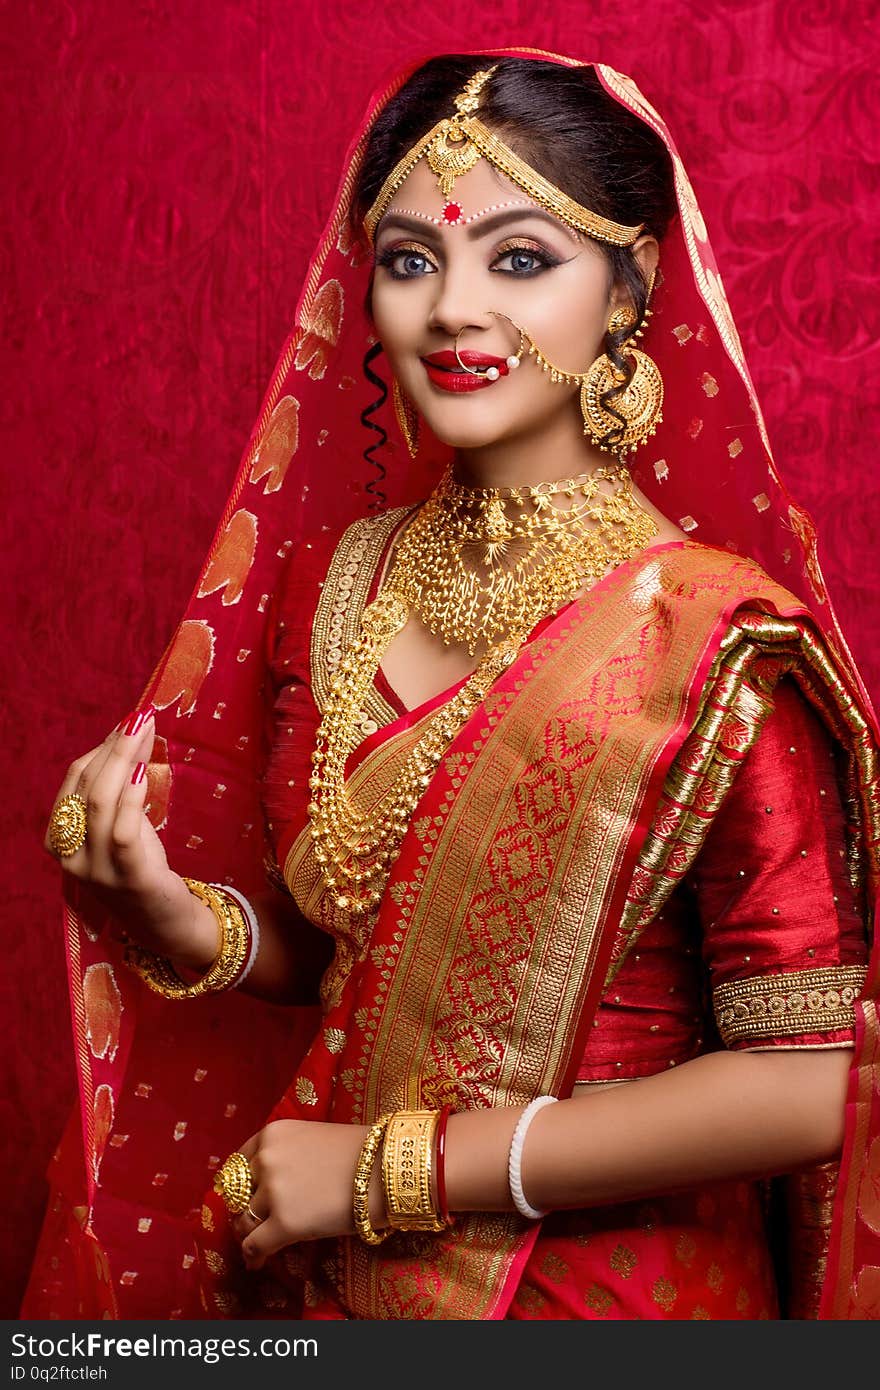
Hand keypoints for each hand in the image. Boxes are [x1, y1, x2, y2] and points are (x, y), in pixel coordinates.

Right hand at [44, 708, 208, 961]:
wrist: (166, 924)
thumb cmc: (142, 869)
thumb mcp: (118, 829)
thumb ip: (113, 795)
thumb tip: (127, 738)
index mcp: (61, 841)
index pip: (74, 782)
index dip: (101, 747)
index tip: (129, 721)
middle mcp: (70, 857)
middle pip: (87, 786)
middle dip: (115, 746)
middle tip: (142, 717)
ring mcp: (96, 871)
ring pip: (101, 802)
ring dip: (126, 759)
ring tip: (147, 731)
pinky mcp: (128, 880)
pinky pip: (122, 831)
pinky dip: (130, 796)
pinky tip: (143, 771)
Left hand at [230, 1120, 377, 1269]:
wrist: (386, 1171)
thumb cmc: (359, 1153)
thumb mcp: (313, 1138)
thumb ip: (286, 1155)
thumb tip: (271, 1183)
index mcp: (272, 1134)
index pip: (238, 1164)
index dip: (242, 1185)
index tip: (245, 1199)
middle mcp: (266, 1159)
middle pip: (239, 1194)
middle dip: (244, 1210)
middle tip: (252, 1226)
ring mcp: (274, 1192)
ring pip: (245, 1221)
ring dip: (249, 1235)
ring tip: (256, 1247)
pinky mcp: (284, 1223)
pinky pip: (255, 1246)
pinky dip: (254, 1257)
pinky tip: (258, 1264)